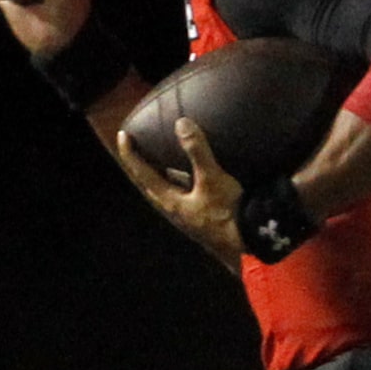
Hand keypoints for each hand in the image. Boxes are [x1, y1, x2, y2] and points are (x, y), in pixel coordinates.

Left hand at [115, 117, 246, 268]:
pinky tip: (192, 178)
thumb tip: (181, 123)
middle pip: (150, 183)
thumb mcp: (212, 179)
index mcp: (170, 200)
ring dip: (163, 174)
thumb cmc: (227, 215)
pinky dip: (182, 181)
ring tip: (162, 159)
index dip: (131, 153)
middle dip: (142, 165)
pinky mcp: (202, 217)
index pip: (142, 172)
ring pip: (168, 190)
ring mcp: (188, 215)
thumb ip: (198, 151)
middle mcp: (175, 208)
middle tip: (137, 148)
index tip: (123, 135)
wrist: (247, 246)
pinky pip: (184, 194)